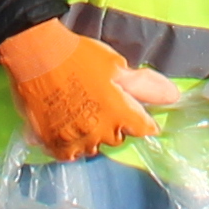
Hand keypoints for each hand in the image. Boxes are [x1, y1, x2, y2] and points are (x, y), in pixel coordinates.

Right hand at [0, 18, 171, 160]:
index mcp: (120, 114)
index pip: (143, 129)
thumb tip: (173, 97)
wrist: (35, 54)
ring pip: (92, 147)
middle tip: (99, 103)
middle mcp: (100, 133)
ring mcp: (75, 141)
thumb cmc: (79, 56)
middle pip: (116, 138)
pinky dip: (70, 144)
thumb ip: (144, 85)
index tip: (130, 109)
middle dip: (113, 125)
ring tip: (80, 113)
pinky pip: (68, 154)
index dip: (139, 119)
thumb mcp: (116, 65)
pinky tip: (65, 127)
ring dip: (91, 135)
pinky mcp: (52, 143)